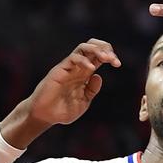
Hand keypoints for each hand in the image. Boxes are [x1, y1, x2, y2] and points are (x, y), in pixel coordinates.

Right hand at [0, 39, 119, 148]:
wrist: (45, 116)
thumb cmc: (62, 110)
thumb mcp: (83, 102)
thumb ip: (92, 90)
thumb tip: (99, 77)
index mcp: (85, 73)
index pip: (99, 56)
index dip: (110, 56)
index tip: (118, 64)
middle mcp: (77, 67)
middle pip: (92, 46)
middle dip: (106, 48)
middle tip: (114, 60)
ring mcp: (68, 67)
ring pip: (83, 47)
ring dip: (97, 50)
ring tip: (107, 59)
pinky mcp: (59, 70)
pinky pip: (73, 58)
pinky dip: (84, 61)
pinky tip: (91, 69)